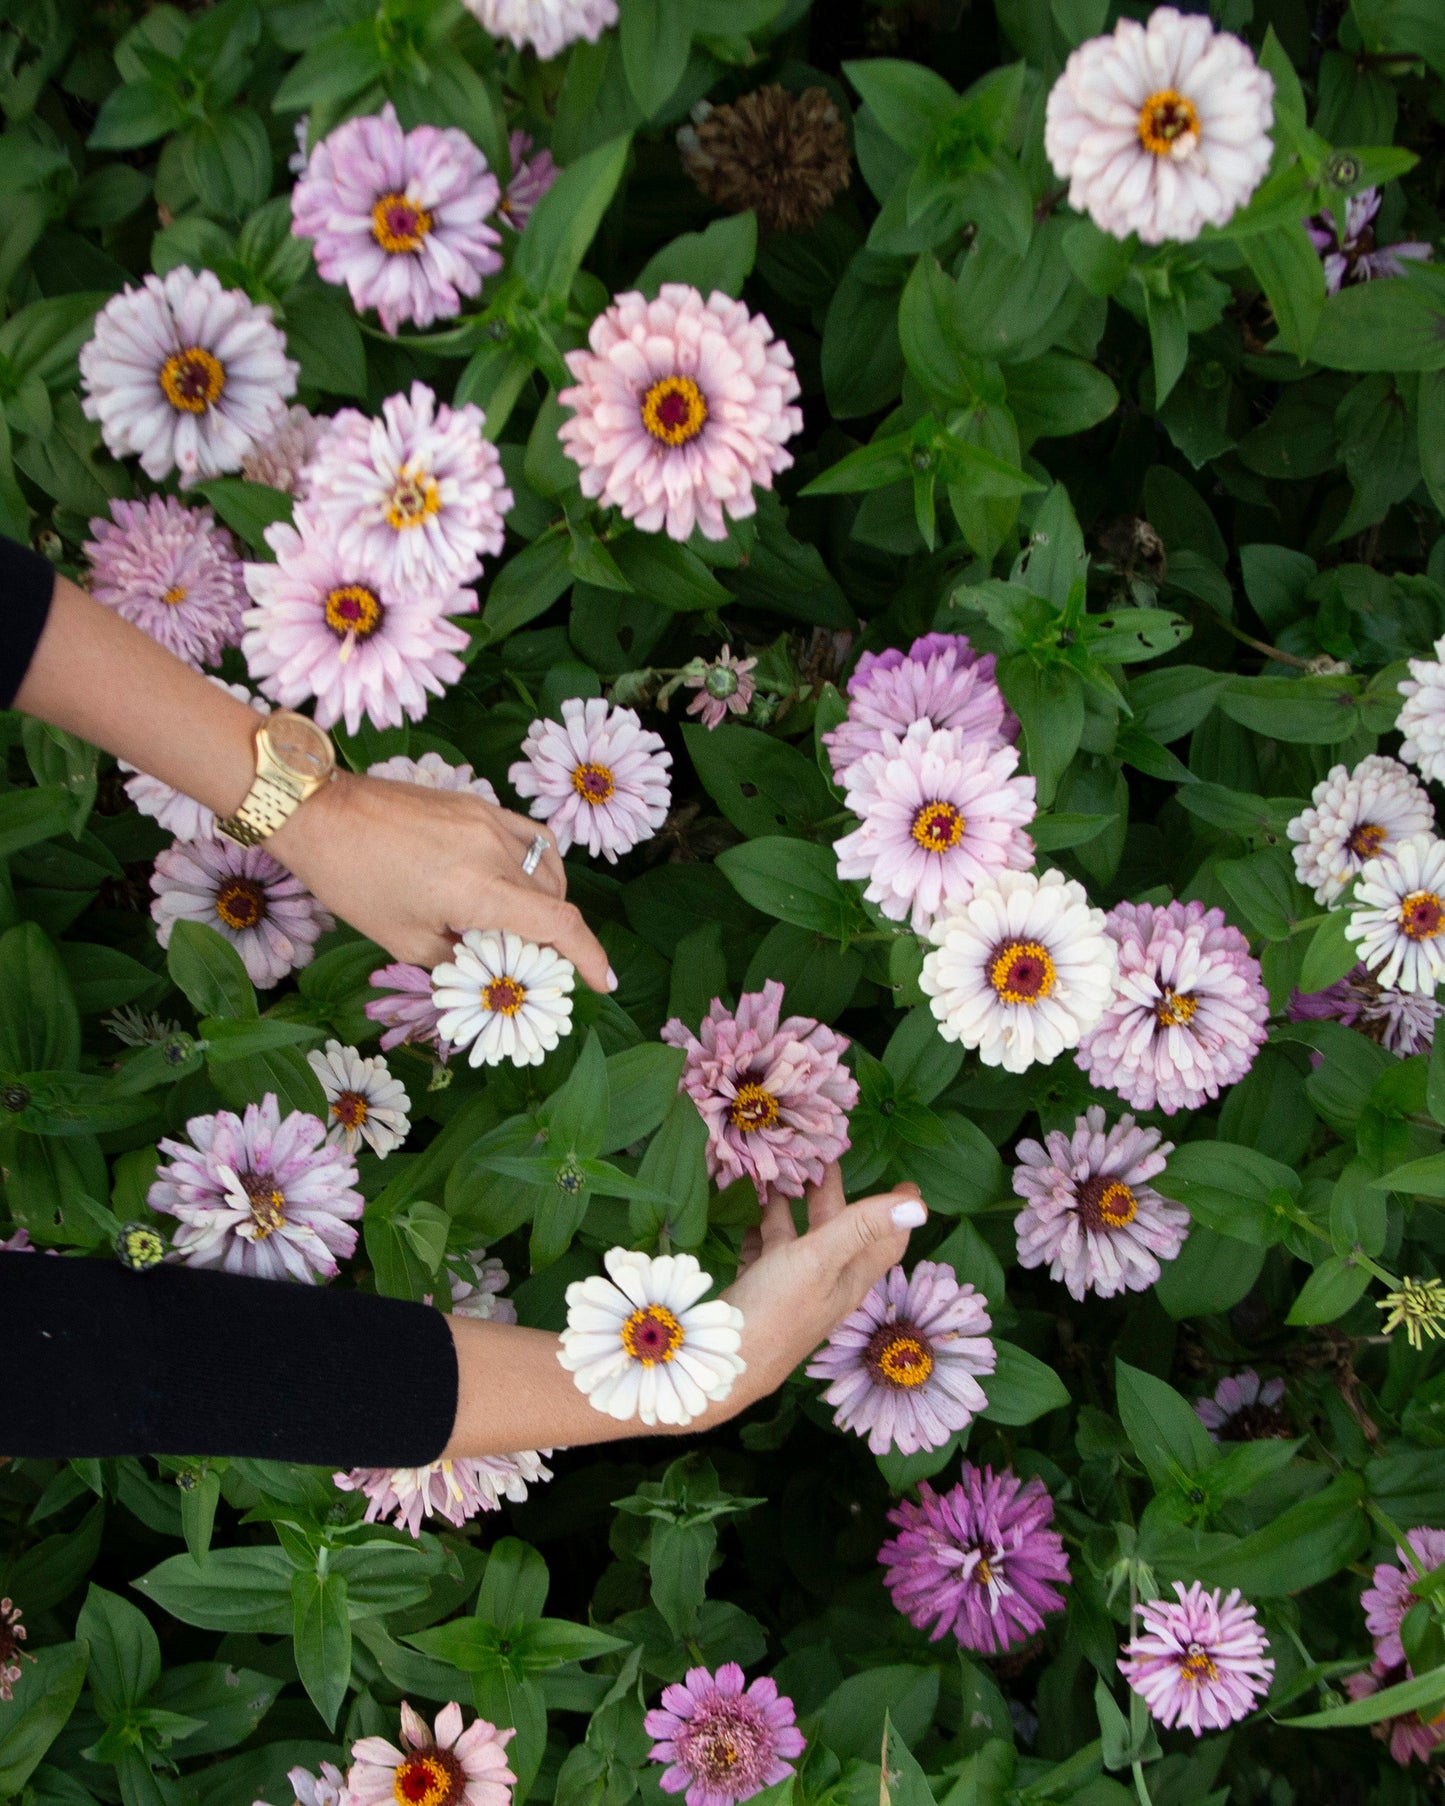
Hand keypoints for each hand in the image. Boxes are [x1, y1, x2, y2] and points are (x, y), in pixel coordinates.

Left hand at [267, 769, 614, 990]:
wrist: (320, 813)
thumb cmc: (353, 881)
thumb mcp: (404, 939)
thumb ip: (458, 958)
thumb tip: (490, 970)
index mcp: (476, 890)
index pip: (557, 924)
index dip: (588, 956)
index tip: (602, 981)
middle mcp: (494, 851)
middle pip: (553, 901)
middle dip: (554, 938)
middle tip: (535, 964)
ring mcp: (490, 821)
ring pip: (545, 870)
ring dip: (546, 902)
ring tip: (522, 926)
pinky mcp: (479, 805)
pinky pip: (532, 837)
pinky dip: (540, 864)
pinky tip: (527, 880)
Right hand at [707, 1164, 927, 1418]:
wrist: (722, 1362)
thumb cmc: (776, 1309)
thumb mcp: (821, 1260)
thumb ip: (863, 1228)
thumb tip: (919, 1208)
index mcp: (849, 1277)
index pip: (885, 1241)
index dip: (897, 1212)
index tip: (908, 1182)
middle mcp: (825, 1282)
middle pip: (839, 1231)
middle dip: (833, 1194)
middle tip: (825, 1157)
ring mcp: (791, 1288)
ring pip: (799, 1238)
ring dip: (793, 1206)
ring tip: (784, 1171)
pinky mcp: (759, 1291)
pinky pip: (766, 1250)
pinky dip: (762, 1227)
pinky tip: (751, 1209)